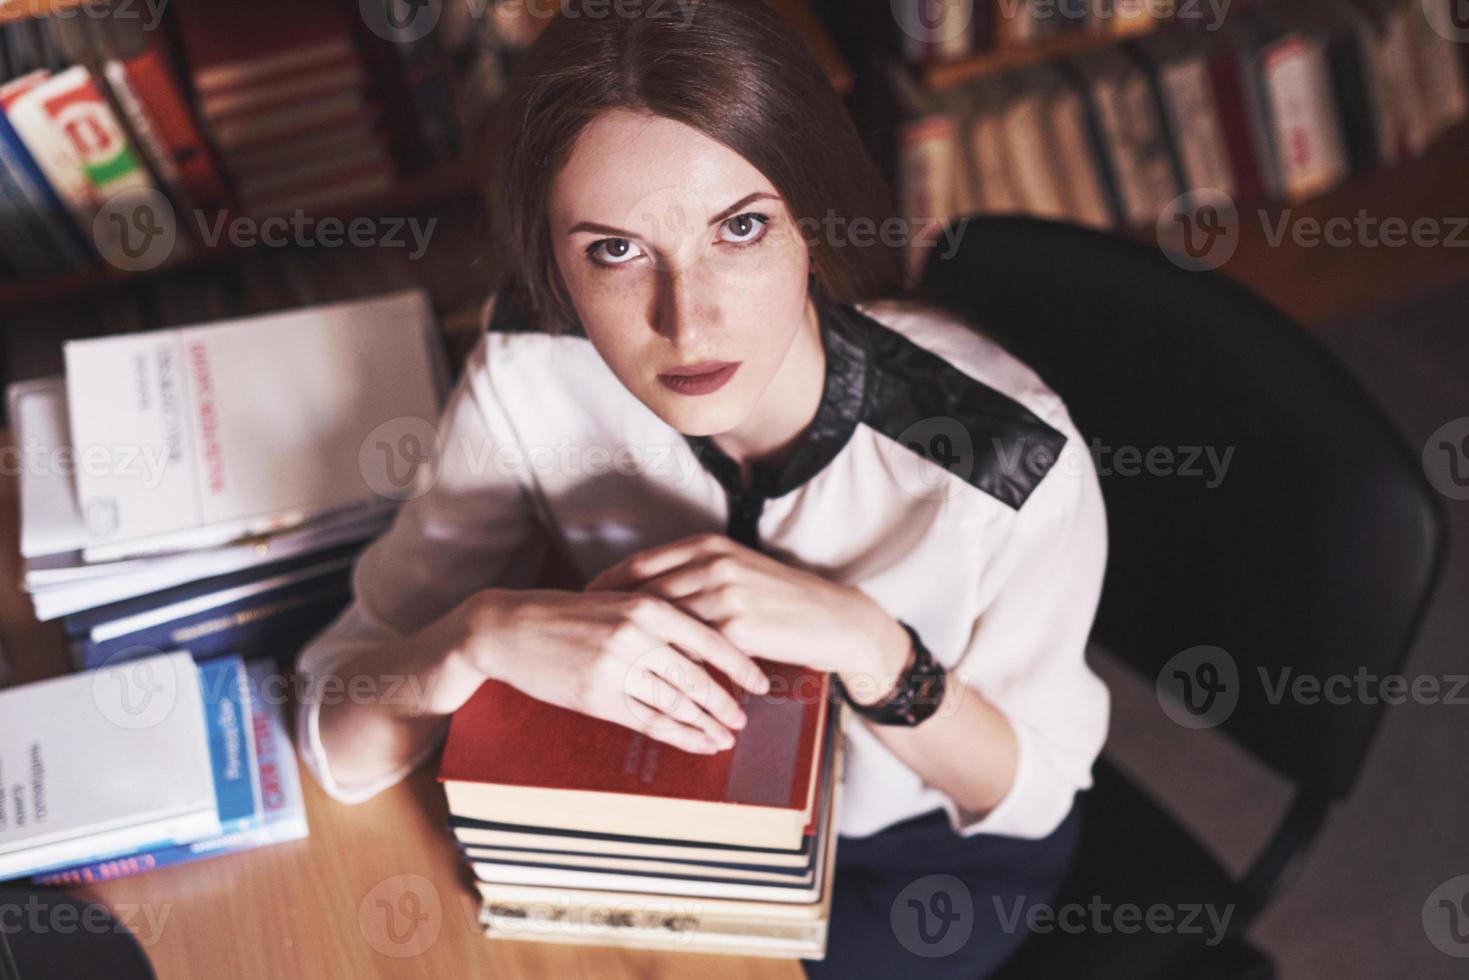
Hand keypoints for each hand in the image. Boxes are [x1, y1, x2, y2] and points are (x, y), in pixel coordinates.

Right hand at [449, 588, 771, 754]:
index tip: (760, 681)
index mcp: (646, 606)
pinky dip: (679, 736)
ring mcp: (617, 669)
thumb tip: (700, 647)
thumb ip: (655, 619)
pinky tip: (697, 744)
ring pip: (676, 703)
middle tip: (746, 718)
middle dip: (726, 701)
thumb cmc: (563, 614)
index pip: (707, 639)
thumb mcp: (614, 602)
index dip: (738, 664)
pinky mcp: (598, 697)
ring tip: (727, 737)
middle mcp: (636, 636)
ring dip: (706, 724)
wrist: (508, 629)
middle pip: (696, 676)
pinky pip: (648, 722)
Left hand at [585, 533, 911, 688]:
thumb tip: (647, 592)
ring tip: (607, 659)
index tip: (585, 601)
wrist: (833, 619)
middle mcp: (713, 563)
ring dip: (632, 642)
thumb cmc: (782, 600)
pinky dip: (666, 662)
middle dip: (610, 614)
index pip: (641, 564)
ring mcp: (724, 594)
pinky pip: (689, 648)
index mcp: (708, 545)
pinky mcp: (737, 627)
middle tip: (586, 634)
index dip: (607, 584)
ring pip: (662, 621)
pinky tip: (648, 677)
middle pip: (643, 591)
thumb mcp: (736, 571)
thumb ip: (694, 575)